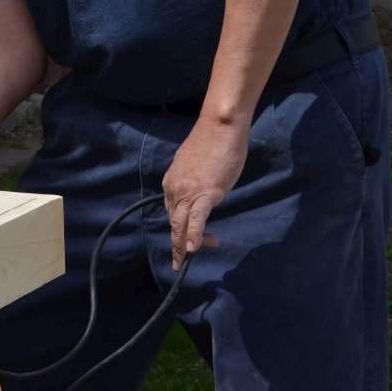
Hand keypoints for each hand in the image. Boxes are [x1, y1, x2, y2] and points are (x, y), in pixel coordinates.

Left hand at [161, 116, 244, 269]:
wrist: (220, 128)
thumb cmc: (213, 144)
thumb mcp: (197, 167)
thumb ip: (194, 181)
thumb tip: (200, 191)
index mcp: (172, 182)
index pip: (172, 210)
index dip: (179, 227)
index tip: (189, 238)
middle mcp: (174, 188)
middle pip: (173, 220)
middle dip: (178, 242)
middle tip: (182, 260)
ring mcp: (188, 191)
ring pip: (181, 223)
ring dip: (183, 245)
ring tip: (183, 262)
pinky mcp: (205, 193)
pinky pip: (197, 219)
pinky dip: (194, 234)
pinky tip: (194, 249)